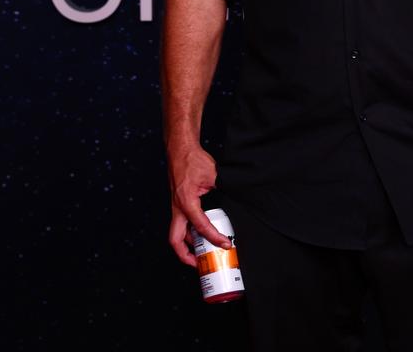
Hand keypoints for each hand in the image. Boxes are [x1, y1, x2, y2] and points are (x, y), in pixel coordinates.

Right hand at [167, 144, 231, 266]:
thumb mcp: (212, 174)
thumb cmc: (192, 159)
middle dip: (187, 256)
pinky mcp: (178, 204)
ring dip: (188, 246)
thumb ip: (222, 187)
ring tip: (203, 253)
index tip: (226, 245)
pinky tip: (202, 233)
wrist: (180, 149)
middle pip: (176, 241)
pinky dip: (190, 233)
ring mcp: (176, 207)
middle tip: (201, 263)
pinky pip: (182, 224)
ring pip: (177, 234)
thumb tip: (236, 196)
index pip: (201, 227)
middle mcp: (178, 208)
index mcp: (186, 203)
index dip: (214, 238)